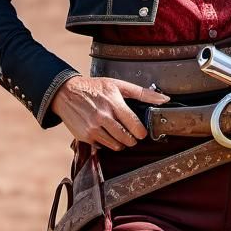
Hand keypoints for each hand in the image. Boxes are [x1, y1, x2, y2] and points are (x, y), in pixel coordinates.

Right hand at [49, 75, 168, 149]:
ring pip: (116, 146)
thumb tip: (164, 99)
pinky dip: (107, 143)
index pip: (134, 125)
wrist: (66, 93)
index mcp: (113, 103)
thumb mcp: (118, 85)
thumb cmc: (94, 87)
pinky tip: (105, 133)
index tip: (141, 132)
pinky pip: (102, 146)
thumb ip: (142, 93)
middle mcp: (103, 116)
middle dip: (132, 139)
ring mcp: (93, 128)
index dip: (141, 132)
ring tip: (119, 134)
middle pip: (127, 139)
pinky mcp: (85, 136)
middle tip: (132, 135)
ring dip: (121, 143)